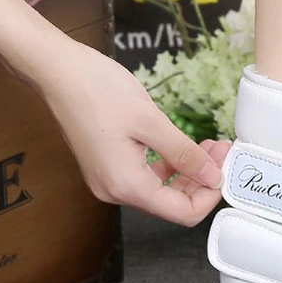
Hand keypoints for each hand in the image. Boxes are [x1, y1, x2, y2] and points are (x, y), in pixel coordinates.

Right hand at [38, 41, 230, 225]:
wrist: (55, 69)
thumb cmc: (97, 89)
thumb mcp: (152, 122)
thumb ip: (186, 155)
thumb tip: (214, 178)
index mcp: (126, 186)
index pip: (183, 213)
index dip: (210, 196)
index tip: (226, 169)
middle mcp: (115, 191)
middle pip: (173, 205)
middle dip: (203, 181)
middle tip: (222, 152)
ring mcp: (109, 181)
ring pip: (162, 191)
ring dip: (190, 172)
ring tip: (209, 146)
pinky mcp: (108, 168)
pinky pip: (147, 178)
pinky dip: (171, 166)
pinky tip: (185, 147)